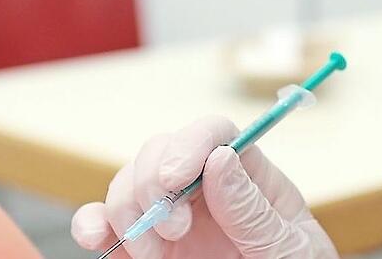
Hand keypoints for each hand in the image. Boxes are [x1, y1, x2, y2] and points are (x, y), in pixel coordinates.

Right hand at [71, 116, 337, 258]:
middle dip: (153, 182)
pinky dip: (92, 223)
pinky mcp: (146, 247)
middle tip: (173, 227)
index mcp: (248, 175)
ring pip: (130, 182)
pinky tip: (98, 236)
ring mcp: (171, 214)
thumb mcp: (288, 243)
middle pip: (162, 152)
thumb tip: (220, 157)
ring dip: (128, 208)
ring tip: (155, 251)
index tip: (176, 175)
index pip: (215, 133)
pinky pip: (106, 223)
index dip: (191, 142)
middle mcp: (204, 187)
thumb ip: (252, 209)